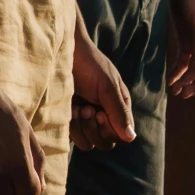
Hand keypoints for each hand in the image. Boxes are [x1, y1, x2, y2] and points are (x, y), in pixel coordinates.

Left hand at [69, 19, 134, 151]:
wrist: (62, 51)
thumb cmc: (88, 64)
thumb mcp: (107, 85)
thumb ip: (119, 111)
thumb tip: (132, 138)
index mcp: (118, 107)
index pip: (122, 136)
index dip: (111, 131)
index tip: (101, 113)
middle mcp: (104, 116)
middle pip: (105, 143)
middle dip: (95, 129)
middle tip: (87, 109)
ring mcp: (85, 119)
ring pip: (89, 144)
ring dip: (82, 129)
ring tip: (77, 108)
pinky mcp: (69, 120)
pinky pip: (72, 139)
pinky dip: (70, 129)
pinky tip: (68, 109)